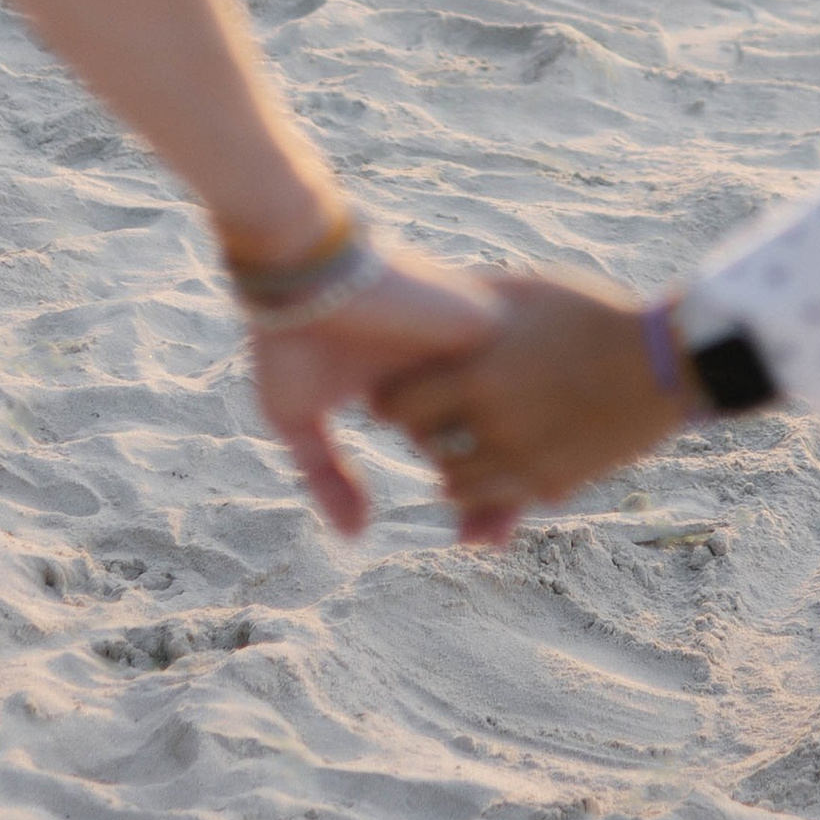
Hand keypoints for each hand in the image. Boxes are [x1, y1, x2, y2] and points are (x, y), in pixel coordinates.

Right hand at [250, 245, 499, 534]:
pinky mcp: (484, 326)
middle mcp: (448, 368)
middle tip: (491, 543)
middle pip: (495, 438)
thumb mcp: (297, 418)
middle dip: (503, 493)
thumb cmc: (292, 339)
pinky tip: (527, 477)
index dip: (473, 495)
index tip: (476, 540)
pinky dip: (524, 429)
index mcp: (414, 385)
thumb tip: (357, 537)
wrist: (301, 275)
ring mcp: (468, 347)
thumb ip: (328, 476)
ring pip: (512, 416)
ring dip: (516, 470)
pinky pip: (524, 384)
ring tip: (500, 527)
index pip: (457, 444)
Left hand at [380, 272, 681, 537]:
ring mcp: (524, 462)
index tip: (401, 387)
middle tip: (431, 414)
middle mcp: (496, 426)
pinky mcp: (552, 485)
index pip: (397, 405)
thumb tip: (426, 290)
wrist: (663, 363)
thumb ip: (472, 296)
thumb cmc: (593, 315)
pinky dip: (488, 492)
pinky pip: (499, 503)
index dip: (393, 396)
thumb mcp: (530, 292)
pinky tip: (496, 463)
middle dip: (421, 430)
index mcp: (481, 374)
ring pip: (454, 485)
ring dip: (452, 465)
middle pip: (423, 445)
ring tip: (464, 442)